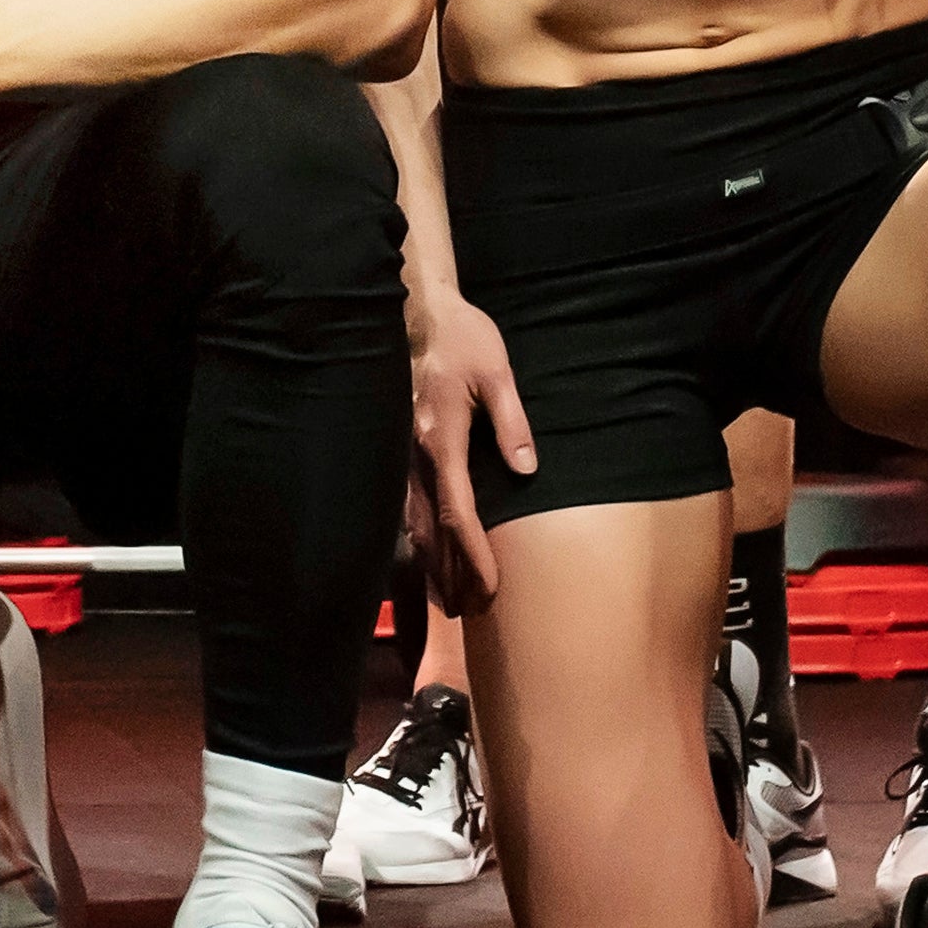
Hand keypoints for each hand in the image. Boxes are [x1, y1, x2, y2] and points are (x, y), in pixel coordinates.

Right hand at [404, 277, 536, 606]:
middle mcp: (416, 456)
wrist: (419, 313)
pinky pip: (408, 506)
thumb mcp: (497, 374)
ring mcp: (404, 455)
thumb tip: (525, 469)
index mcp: (442, 441)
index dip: (475, 555)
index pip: (460, 513)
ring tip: (447, 600)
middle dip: (450, 575)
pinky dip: (420, 538)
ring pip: (415, 523)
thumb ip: (511, 422)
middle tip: (469, 613)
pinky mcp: (402, 450)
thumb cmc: (463, 340)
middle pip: (432, 530)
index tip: (492, 589)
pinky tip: (427, 555)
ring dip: (431, 564)